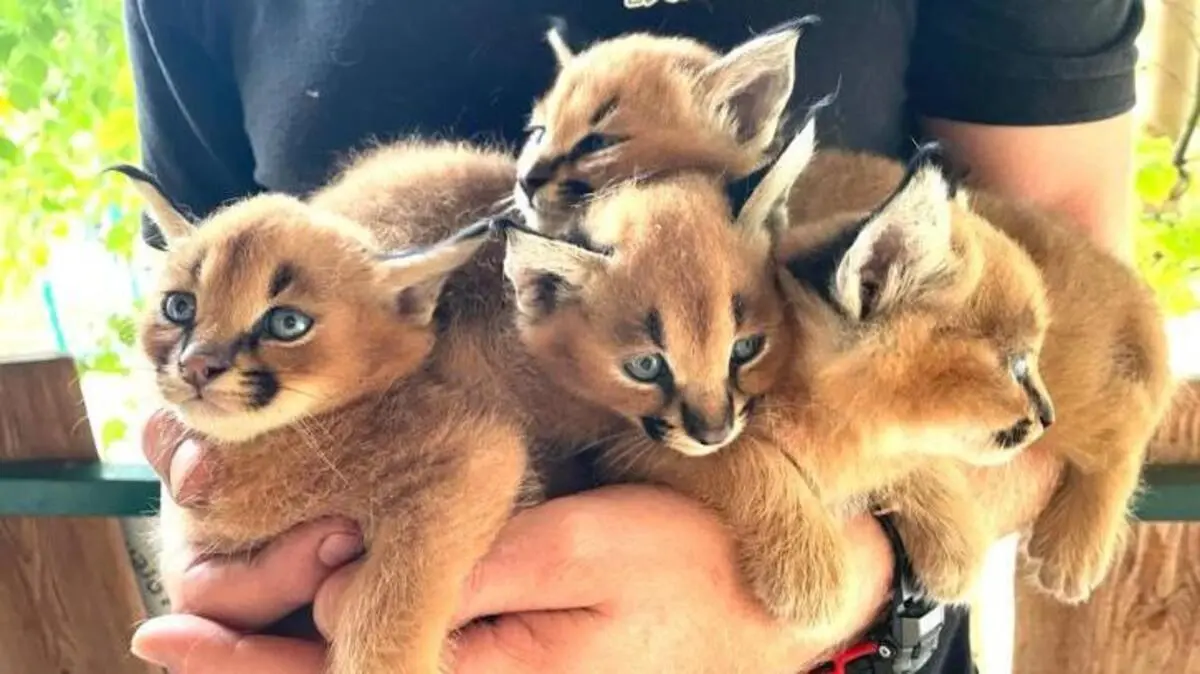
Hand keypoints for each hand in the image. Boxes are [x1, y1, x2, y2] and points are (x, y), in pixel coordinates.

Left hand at [131, 410, 892, 672]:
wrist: (771, 599)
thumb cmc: (691, 565)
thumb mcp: (583, 549)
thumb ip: (467, 572)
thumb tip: (352, 584)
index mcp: (489, 673)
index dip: (250, 657)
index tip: (175, 629)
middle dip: (251, 653)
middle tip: (167, 631)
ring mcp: (496, 669)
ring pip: (370, 665)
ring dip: (290, 641)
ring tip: (216, 621)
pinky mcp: (512, 649)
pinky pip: (415, 646)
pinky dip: (350, 627)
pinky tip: (324, 603)